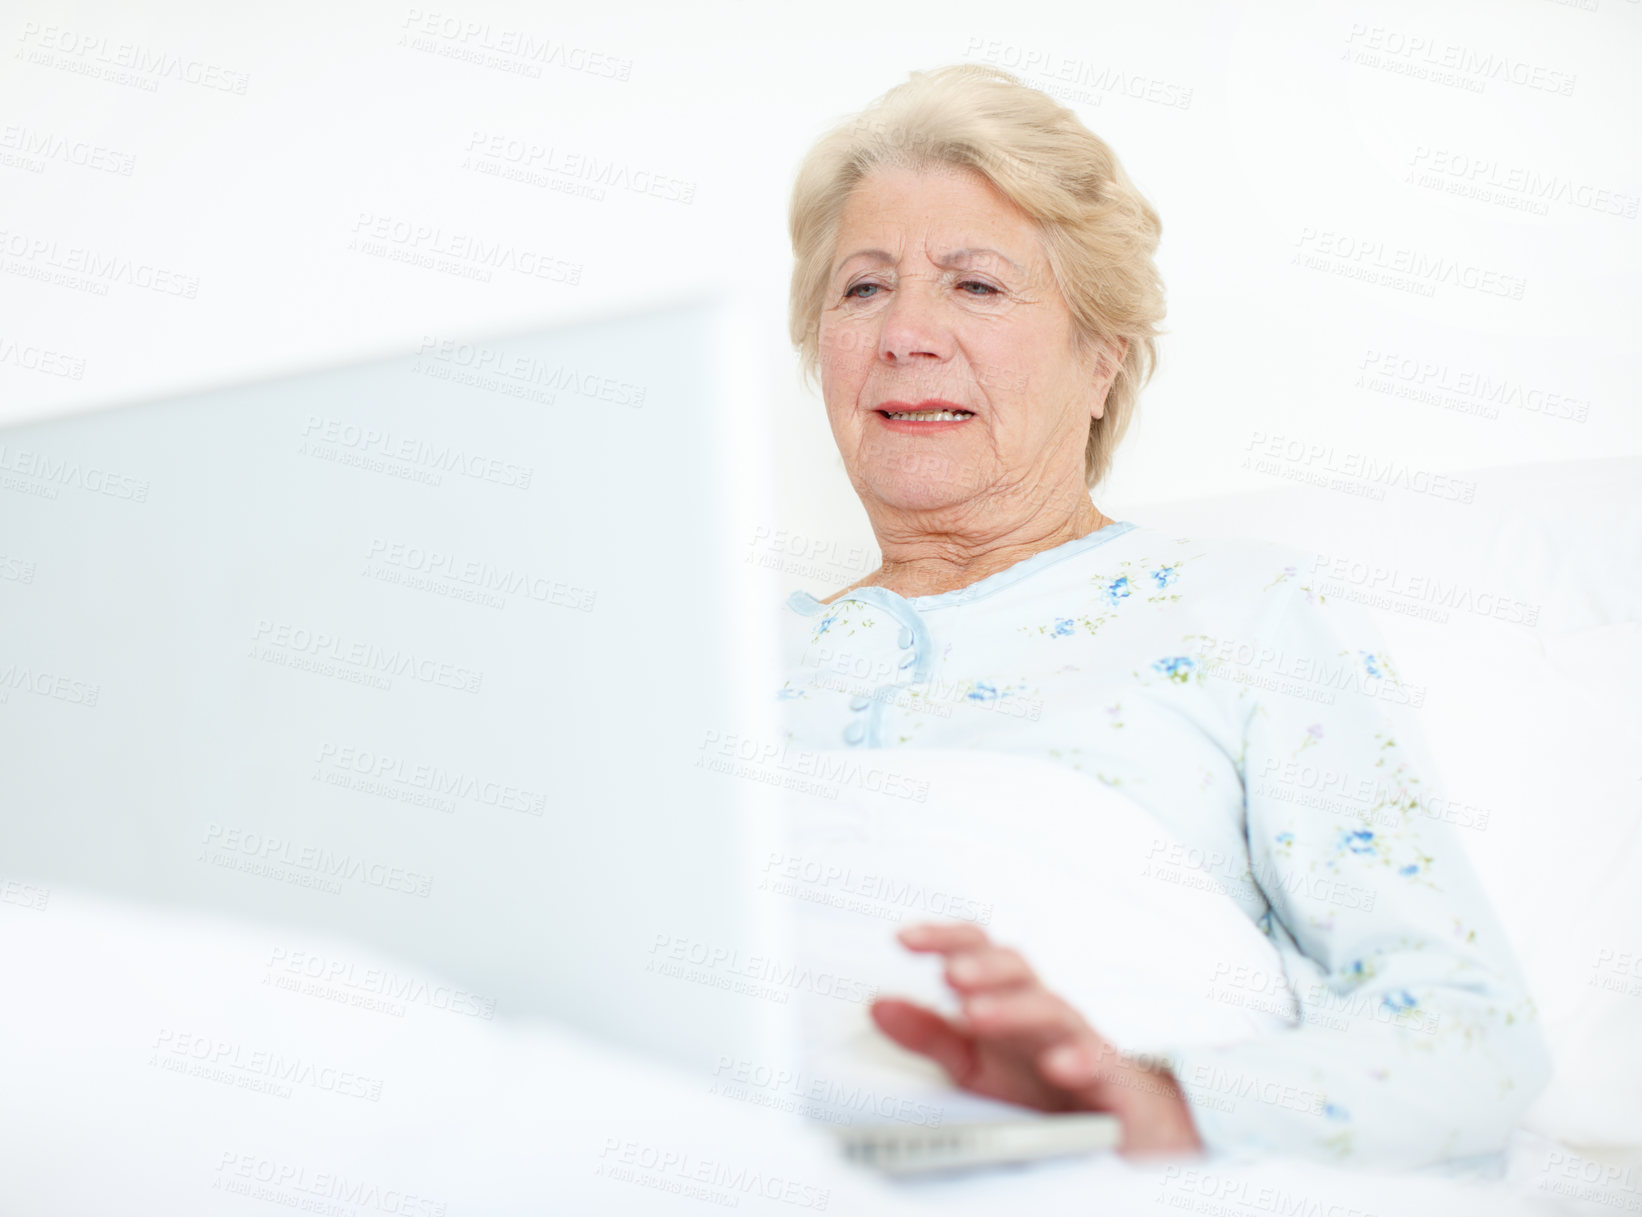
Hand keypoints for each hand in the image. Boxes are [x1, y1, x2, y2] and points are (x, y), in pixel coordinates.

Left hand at [870, 922, 1203, 1156]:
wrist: (1113, 1120)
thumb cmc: (1036, 1080)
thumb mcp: (972, 1063)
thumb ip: (928, 1035)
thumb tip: (878, 1007)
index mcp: (1007, 996)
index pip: (977, 951)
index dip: (944, 938)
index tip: (904, 938)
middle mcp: (1042, 1008)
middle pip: (1016, 969)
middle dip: (981, 966)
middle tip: (948, 973)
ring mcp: (1078, 1039)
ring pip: (1052, 1010)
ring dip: (1013, 1009)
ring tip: (975, 1015)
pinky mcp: (1109, 1078)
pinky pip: (1097, 1063)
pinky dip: (1078, 1061)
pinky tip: (1056, 1065)